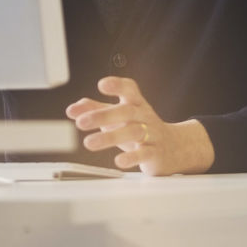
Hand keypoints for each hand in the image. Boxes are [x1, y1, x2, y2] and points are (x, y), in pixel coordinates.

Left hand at [66, 76, 214, 175]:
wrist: (173, 147)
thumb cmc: (140, 128)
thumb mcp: (118, 117)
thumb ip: (95, 110)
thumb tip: (73, 109)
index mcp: (136, 104)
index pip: (129, 90)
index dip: (117, 85)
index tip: (102, 85)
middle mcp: (144, 116)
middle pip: (127, 111)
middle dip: (103, 115)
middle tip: (81, 122)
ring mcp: (152, 134)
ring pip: (133, 132)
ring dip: (109, 137)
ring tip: (89, 143)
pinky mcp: (155, 153)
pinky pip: (145, 153)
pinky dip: (132, 157)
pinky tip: (119, 161)